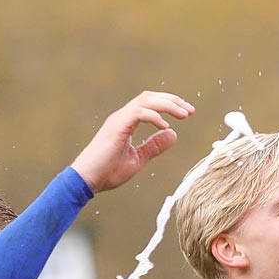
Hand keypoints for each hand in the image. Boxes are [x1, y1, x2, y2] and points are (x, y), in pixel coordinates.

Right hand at [71, 91, 191, 191]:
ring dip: (167, 105)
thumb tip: (173, 133)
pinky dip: (154, 116)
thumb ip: (154, 145)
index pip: (149, 104)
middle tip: (191, 110)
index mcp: (127, 122)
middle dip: (172, 100)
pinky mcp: (116, 128)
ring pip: (145, 101)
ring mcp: (118, 121)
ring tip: (184, 115)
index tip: (187, 113)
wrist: (88, 181)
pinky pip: (138, 113)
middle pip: (149, 97)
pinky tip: (165, 126)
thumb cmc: (108, 171)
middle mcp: (122, 117)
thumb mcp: (138, 158)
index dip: (169, 104)